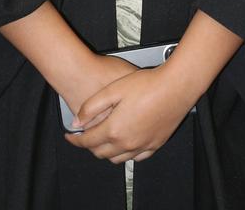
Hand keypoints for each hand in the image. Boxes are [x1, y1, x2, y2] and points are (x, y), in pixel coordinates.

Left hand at [65, 64, 194, 163]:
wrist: (175, 87)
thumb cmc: (146, 85)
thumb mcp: (113, 89)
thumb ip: (91, 107)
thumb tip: (77, 122)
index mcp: (114, 129)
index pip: (88, 141)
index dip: (75, 140)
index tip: (69, 136)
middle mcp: (127, 143)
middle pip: (101, 153)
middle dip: (89, 146)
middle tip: (85, 137)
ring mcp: (142, 146)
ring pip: (118, 158)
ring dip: (106, 152)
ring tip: (103, 139)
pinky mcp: (155, 145)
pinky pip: (136, 157)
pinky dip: (125, 154)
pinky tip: (125, 143)